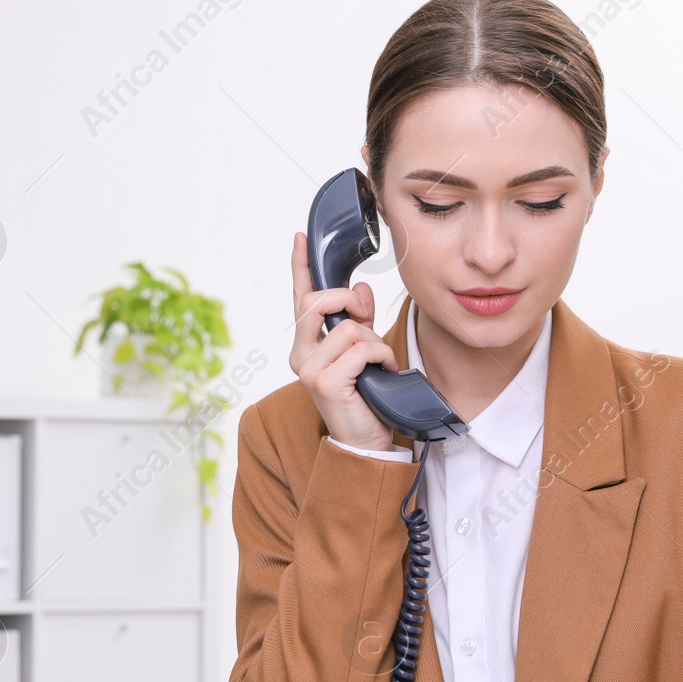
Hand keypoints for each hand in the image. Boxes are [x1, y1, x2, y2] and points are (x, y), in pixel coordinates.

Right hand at [286, 231, 397, 451]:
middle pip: (318, 302)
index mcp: (306, 346)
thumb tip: (362, 289)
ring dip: (374, 340)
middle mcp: (301, 355)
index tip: (300, 238)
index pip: (300, 299)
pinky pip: (362, 348)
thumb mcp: (363, 352)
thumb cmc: (365, 398)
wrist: (366, 443)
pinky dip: (380, 356)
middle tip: (365, 313)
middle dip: (347, 300)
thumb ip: (359, 320)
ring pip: (349, 327)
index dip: (300, 266)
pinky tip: (382, 372)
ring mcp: (310, 369)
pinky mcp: (326, 382)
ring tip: (378, 363)